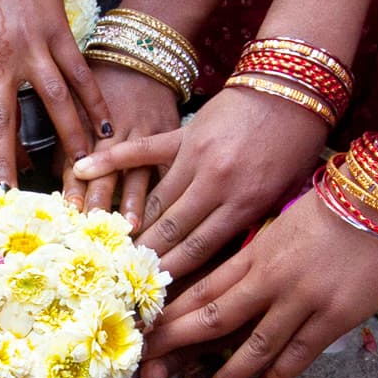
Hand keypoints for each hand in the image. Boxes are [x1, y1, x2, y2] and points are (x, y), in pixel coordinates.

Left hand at [0, 0, 109, 183]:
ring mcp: (34, 45)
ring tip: (84, 166)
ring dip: (72, 135)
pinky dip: (96, 102)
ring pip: (56, 99)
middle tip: (30, 194)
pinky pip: (81, 75)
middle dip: (19, 159)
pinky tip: (107, 127)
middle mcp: (1, 58)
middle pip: (10, 119)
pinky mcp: (61, 33)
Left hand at [61, 62, 178, 227]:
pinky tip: (171, 213)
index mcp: (87, 121)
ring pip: (139, 171)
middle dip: (101, 199)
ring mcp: (146, 133)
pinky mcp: (169, 135)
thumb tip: (54, 179)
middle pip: (107, 170)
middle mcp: (116, 130)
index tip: (69, 211)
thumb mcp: (73, 101)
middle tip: (96, 227)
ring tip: (134, 228)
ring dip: (135, 202)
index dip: (73, 186)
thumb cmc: (100, 83)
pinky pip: (169, 166)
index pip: (77, 159)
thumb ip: (64, 139)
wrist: (141, 55)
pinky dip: (167, 190)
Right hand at [72, 87, 330, 278]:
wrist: (294, 83)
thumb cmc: (296, 142)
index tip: (153, 294)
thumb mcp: (284, 190)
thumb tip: (219, 255)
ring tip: (109, 250)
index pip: (200, 248)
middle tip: (122, 281)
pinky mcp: (182, 133)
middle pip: (172, 230)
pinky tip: (81, 171)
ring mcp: (194, 156)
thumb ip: (250, 220)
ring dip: (133, 228)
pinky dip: (111, 160)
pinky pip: (142, 151)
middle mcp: (215, 183)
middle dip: (146, 260)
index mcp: (244, 202)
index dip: (173, 273)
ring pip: (155, 200)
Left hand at [143, 192, 377, 377]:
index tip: (145, 328)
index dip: (172, 310)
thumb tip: (243, 268)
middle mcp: (271, 277)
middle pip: (212, 316)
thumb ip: (264, 247)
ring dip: (225, 375)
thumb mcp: (290, 217)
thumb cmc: (346, 198)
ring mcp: (302, 299)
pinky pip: (298, 355)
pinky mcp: (335, 316)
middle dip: (177, 343)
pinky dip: (276, 376)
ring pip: (253, 346)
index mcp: (256, 248)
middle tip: (148, 367)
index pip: (203, 285)